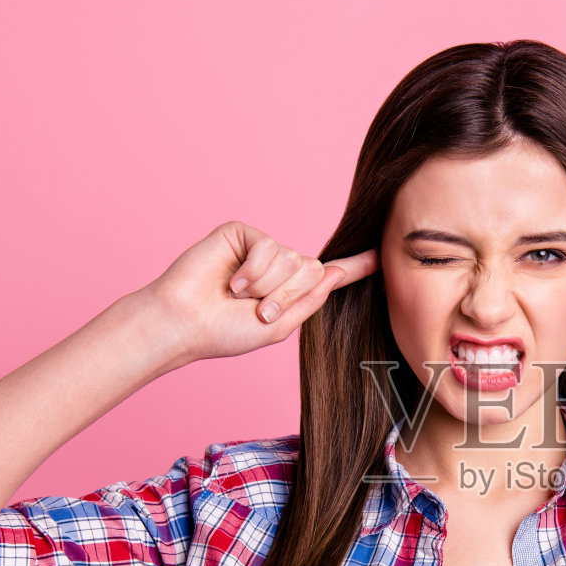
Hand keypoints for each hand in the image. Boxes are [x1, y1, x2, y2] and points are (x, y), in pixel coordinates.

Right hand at [137, 221, 379, 362]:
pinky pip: (269, 246)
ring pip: (291, 259)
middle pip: (312, 270)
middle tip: (256, 309)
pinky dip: (252, 270)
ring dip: (267, 287)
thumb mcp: (277, 326)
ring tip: (238, 296)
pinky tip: (231, 281)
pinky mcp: (242, 234)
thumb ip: (309, 300)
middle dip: (287, 295)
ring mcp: (260, 248)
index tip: (380, 256)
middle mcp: (278, 267)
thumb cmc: (224, 331)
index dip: (354, 267)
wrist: (185, 323)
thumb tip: (334, 272)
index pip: (326, 276)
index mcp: (289, 291)